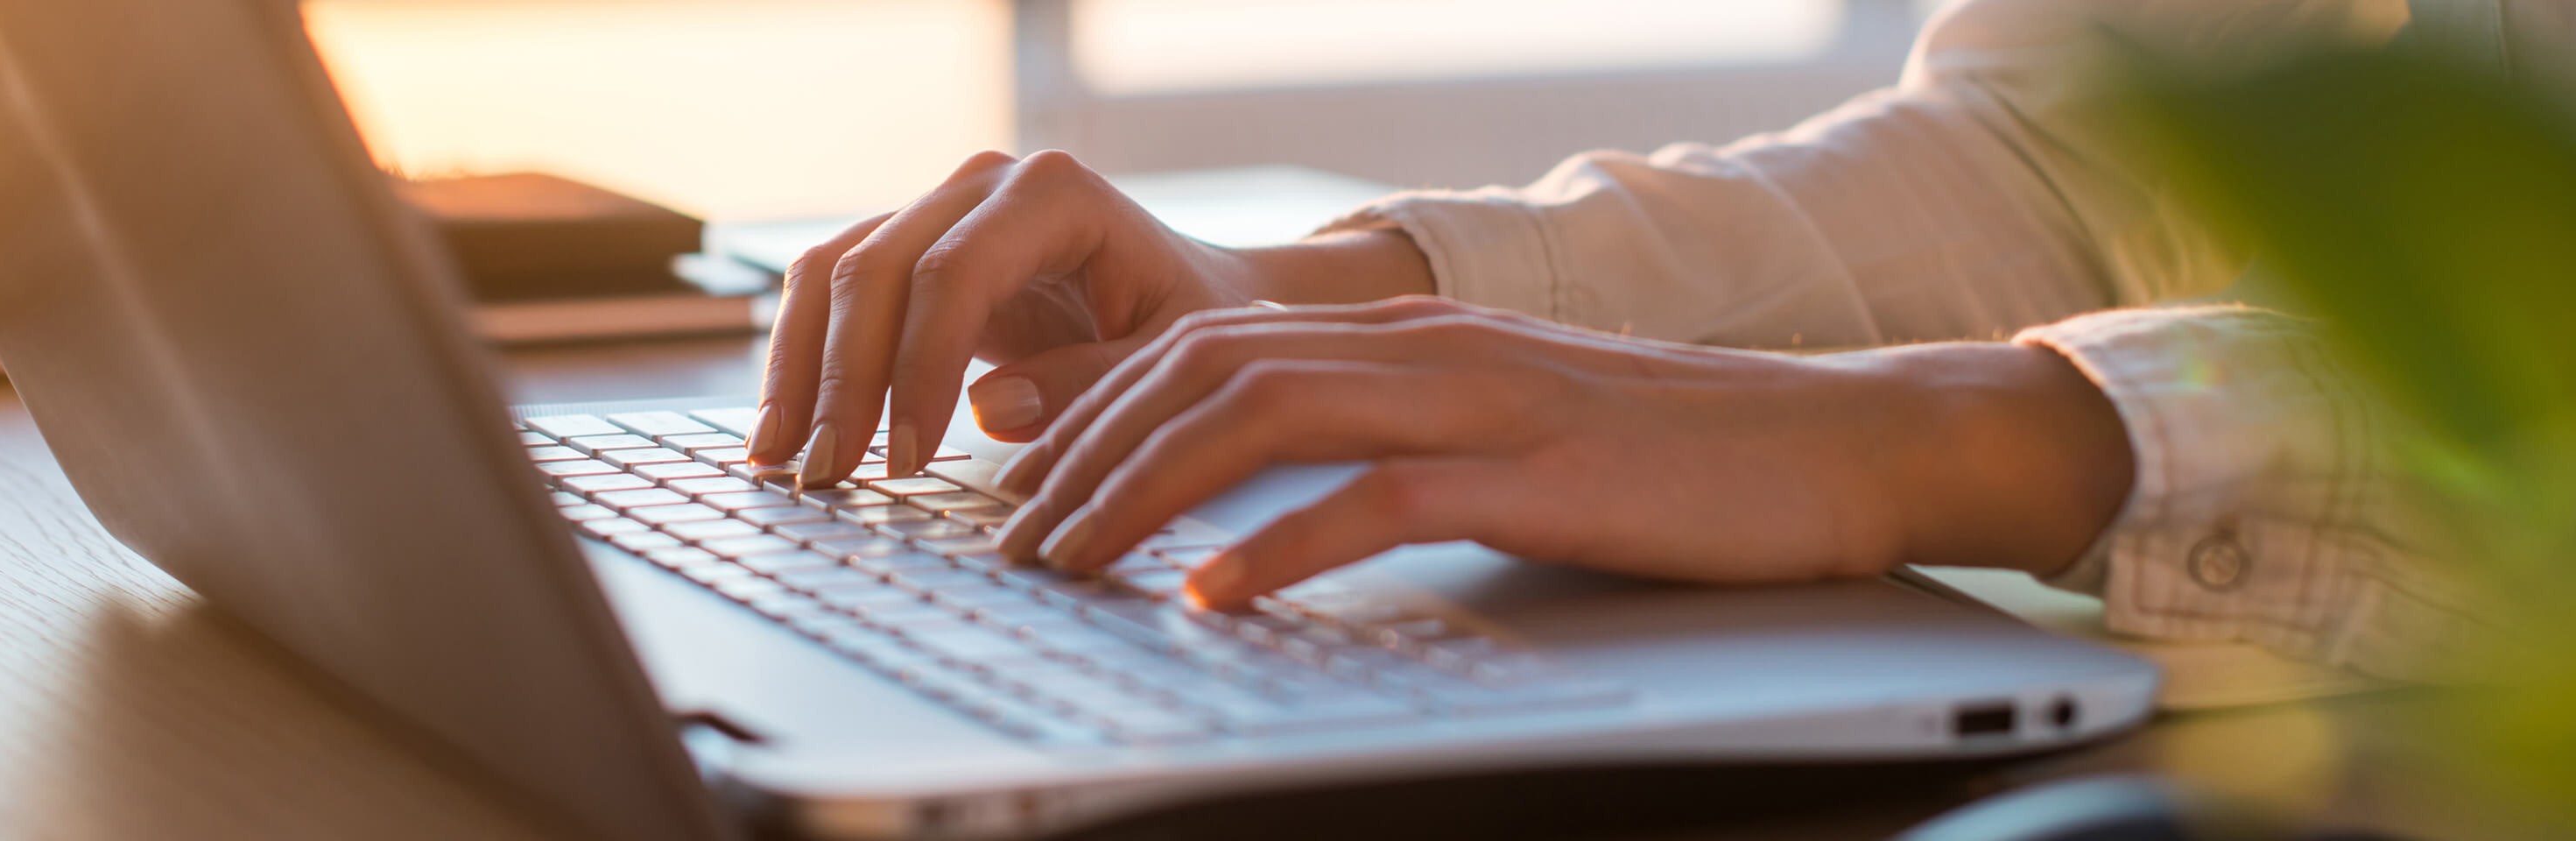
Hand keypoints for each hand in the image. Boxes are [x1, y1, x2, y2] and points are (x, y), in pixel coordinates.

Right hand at [742, 150, 1427, 485]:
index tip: (907, 462)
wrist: (1189, 292)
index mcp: (1054, 194)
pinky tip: (783, 436)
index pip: (953, 275)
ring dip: (799, 372)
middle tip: (829, 478)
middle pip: (876, 271)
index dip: (917, 368)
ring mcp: (935, 208)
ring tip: (781, 465)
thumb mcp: (1172, 362)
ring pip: (831, 275)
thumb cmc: (1191, 325)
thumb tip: (988, 408)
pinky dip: (799, 361)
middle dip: (844, 381)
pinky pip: (829, 292)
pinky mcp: (905, 249)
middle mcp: (981, 185)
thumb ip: (1092, 383)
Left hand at [988, 296, 2136, 607]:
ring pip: (1261, 417)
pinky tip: (1212, 596)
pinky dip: (1278, 548)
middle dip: (1086, 453)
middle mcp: (1426, 347)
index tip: (1017, 479)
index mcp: (1408, 336)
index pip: (1206, 345)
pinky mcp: (1534, 471)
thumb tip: (1268, 505)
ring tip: (1070, 560)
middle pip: (1203, 370)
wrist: (1836, 446)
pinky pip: (1376, 499)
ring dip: (1145, 492)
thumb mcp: (1502, 434)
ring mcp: (1480, 400)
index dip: (1094, 406)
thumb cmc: (1668, 459)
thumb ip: (1387, 445)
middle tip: (1011, 538)